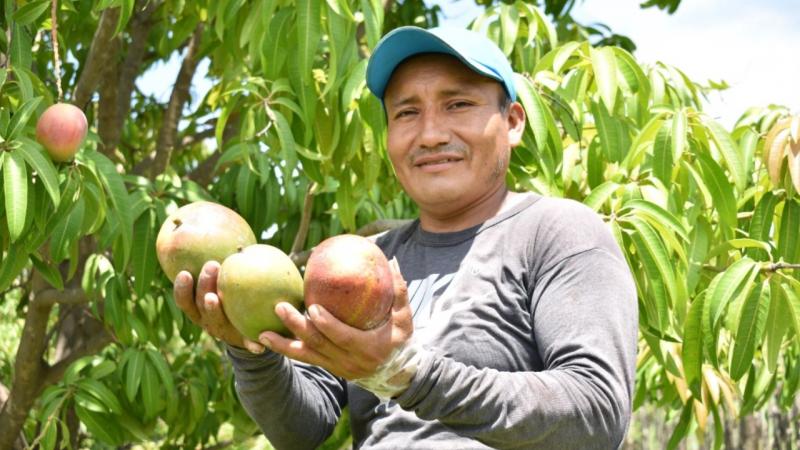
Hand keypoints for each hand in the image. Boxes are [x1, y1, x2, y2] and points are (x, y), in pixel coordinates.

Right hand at [173, 261, 264, 353]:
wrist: (253, 329)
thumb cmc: (237, 297)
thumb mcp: (231, 282)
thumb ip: (230, 263)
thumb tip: (230, 231)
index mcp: (200, 309)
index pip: (185, 299)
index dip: (182, 288)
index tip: (185, 271)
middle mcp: (208, 321)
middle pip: (200, 306)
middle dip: (202, 285)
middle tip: (212, 265)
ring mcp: (225, 333)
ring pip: (216, 322)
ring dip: (214, 309)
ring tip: (215, 297)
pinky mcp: (245, 342)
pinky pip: (249, 343)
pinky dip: (252, 343)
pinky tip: (258, 344)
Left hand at [259, 258, 411, 379]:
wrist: (395, 374)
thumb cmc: (400, 339)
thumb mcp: (405, 318)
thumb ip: (399, 291)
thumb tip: (391, 261)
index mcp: (368, 348)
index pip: (343, 337)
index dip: (327, 324)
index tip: (312, 307)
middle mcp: (350, 362)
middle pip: (318, 344)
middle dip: (297, 327)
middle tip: (281, 307)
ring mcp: (337, 368)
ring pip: (306, 356)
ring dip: (283, 344)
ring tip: (262, 332)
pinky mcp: (329, 368)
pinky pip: (304, 358)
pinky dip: (286, 350)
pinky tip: (267, 340)